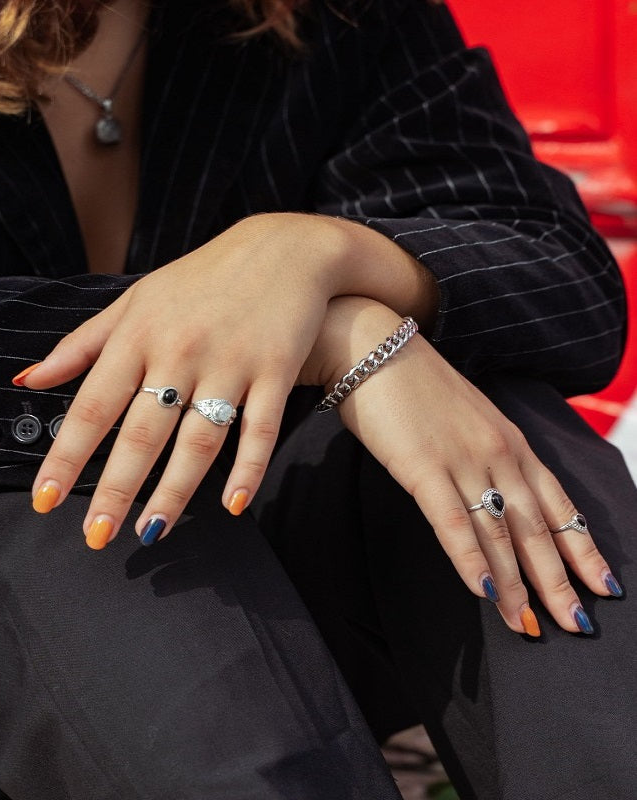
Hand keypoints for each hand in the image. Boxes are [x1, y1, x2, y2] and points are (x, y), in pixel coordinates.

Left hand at [20, 214, 349, 547]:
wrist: (282, 249)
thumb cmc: (199, 278)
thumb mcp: (134, 299)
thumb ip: (82, 344)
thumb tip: (27, 380)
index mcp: (138, 334)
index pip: (93, 404)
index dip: (66, 455)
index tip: (43, 499)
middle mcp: (179, 350)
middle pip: (143, 431)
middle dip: (114, 488)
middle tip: (95, 536)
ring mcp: (230, 362)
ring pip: (198, 439)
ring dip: (173, 490)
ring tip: (149, 532)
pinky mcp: (275, 369)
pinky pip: (260, 428)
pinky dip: (247, 468)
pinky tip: (232, 505)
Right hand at [304, 296, 623, 634]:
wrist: (369, 344)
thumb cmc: (411, 383)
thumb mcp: (465, 417)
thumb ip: (483, 454)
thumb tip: (492, 496)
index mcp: (510, 440)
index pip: (558, 504)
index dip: (582, 549)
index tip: (603, 586)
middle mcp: (497, 452)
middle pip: (538, 528)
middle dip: (559, 582)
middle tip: (577, 626)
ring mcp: (463, 459)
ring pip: (501, 533)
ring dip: (517, 585)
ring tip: (529, 627)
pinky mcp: (423, 466)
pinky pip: (452, 522)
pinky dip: (471, 560)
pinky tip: (483, 592)